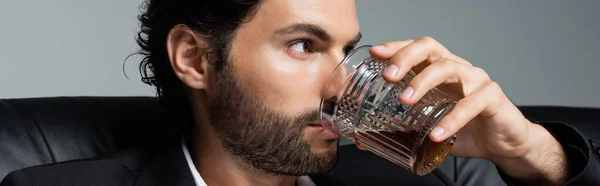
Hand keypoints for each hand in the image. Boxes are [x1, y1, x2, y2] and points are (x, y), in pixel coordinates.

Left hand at [369, 37, 567, 183]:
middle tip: (389, 76)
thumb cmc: (466, 130)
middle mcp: (458, 69)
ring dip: (423, 82)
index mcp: (440, 71)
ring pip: (448, 68)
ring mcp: (476, 80)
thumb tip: (369, 136)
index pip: (417, 49)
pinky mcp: (492, 97)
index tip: (376, 52)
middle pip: (431, 48)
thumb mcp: (428, 127)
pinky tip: (437, 134)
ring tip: (405, 101)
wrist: (503, 145)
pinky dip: (452, 119)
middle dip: (406, 58)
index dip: (397, 47)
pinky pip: (471, 104)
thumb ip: (403, 126)